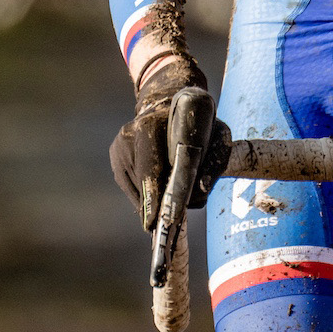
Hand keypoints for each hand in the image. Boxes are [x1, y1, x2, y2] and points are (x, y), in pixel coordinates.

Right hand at [109, 52, 230, 229]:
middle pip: (142, 182)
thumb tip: (197, 197)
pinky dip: (146, 195)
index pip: (150, 168)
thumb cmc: (198, 122)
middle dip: (154, 207)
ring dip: (153, 201)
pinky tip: (159, 192)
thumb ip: (212, 163)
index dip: (154, 197)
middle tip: (164, 231)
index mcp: (151, 124)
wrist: (169, 100)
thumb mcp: (216, 134)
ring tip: (167, 209)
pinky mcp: (116, 156)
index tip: (155, 223)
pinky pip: (131, 186)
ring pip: (136, 188)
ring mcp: (119, 146)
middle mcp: (129, 133)